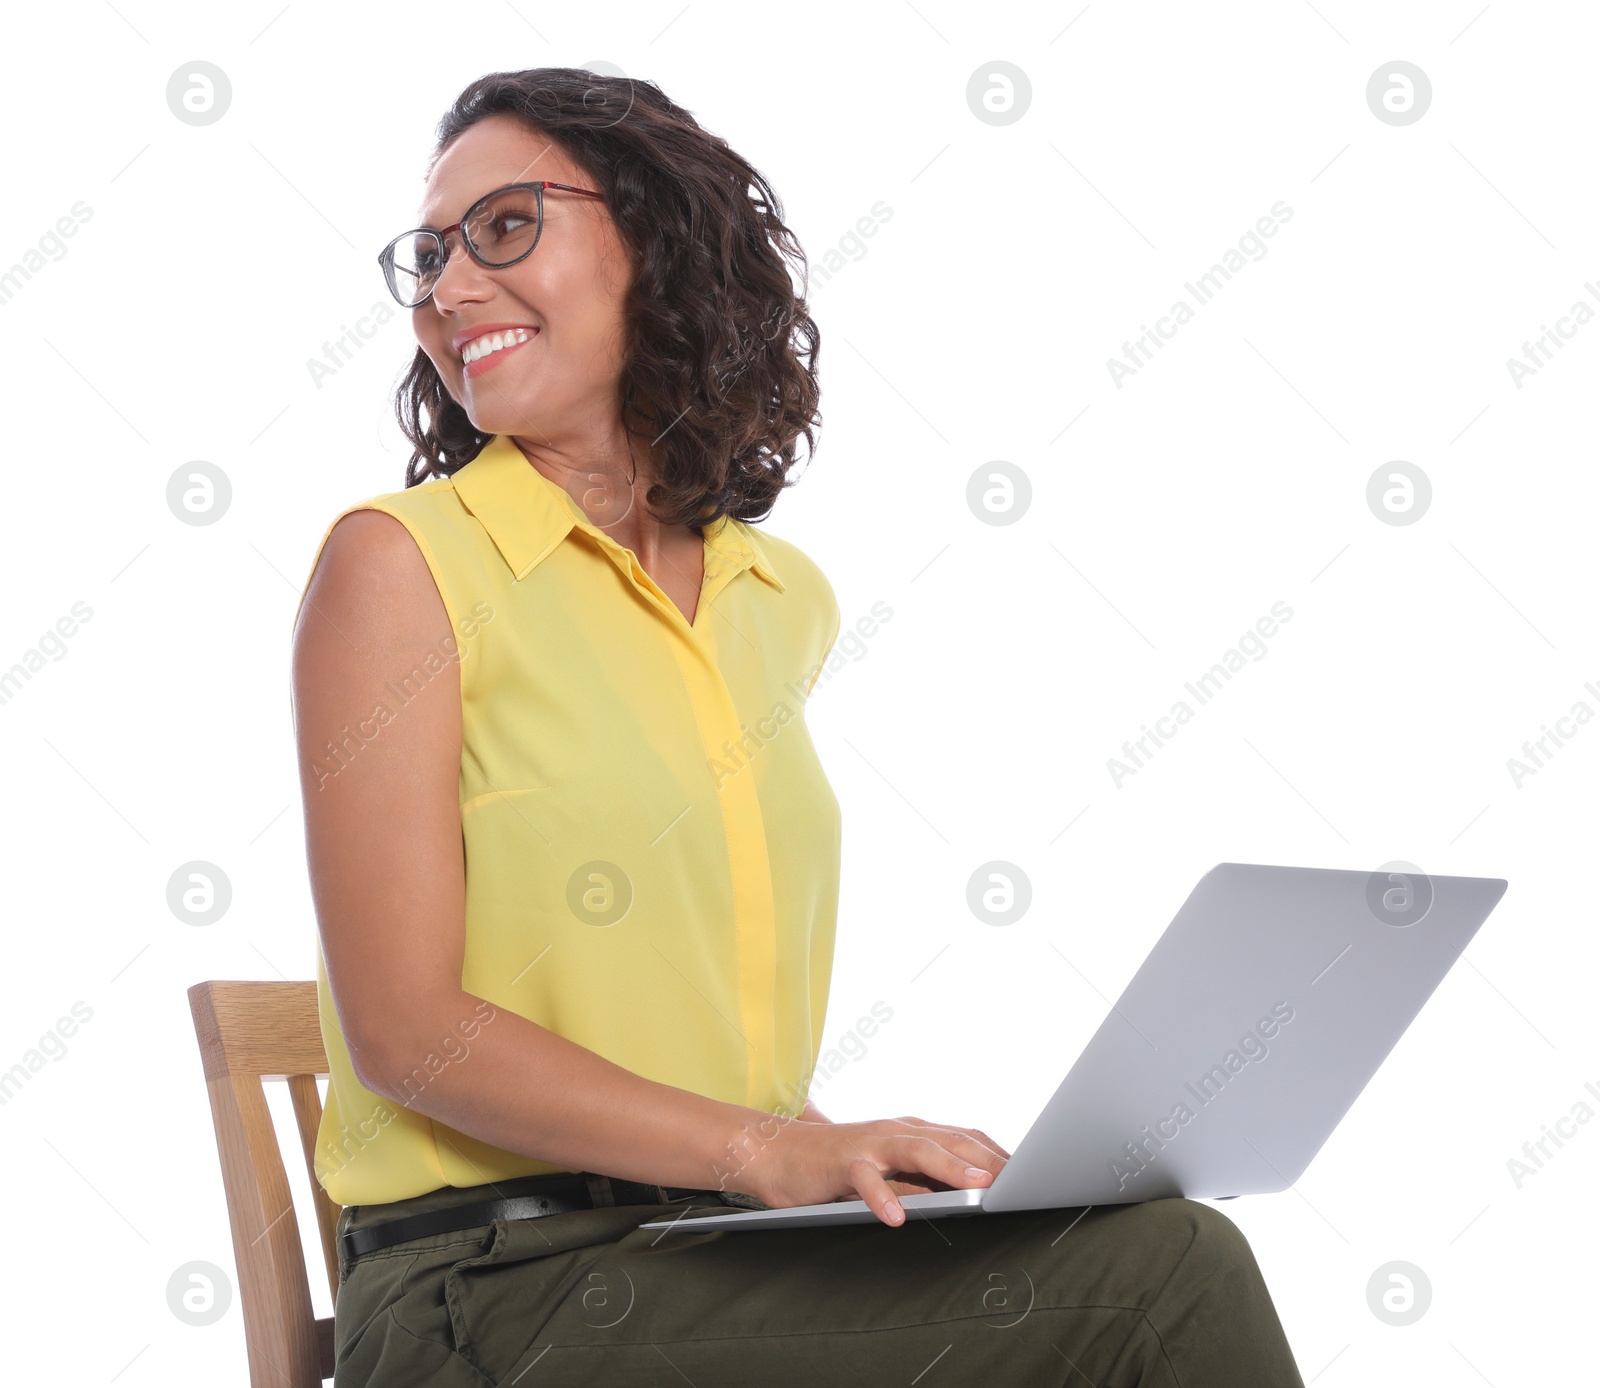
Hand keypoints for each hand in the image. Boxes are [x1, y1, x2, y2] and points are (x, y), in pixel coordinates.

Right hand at [727, 1113, 1010, 1227]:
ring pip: (916, 1148)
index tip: (1036, 1176)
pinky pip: (864, 1178)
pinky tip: (896, 1218)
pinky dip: (881, 1196)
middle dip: (990, 1159)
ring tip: (979, 1184)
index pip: (968, 1137)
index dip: (1002, 1155)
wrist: (779, 1155)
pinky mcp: (841, 1161)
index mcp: (915, 1131)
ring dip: (950, 1164)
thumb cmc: (842, 1169)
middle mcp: (898, 1130)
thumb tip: (976, 1199)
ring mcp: (870, 1142)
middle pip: (952, 1138)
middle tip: (1025, 1183)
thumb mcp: (892, 1174)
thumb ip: (928, 1180)